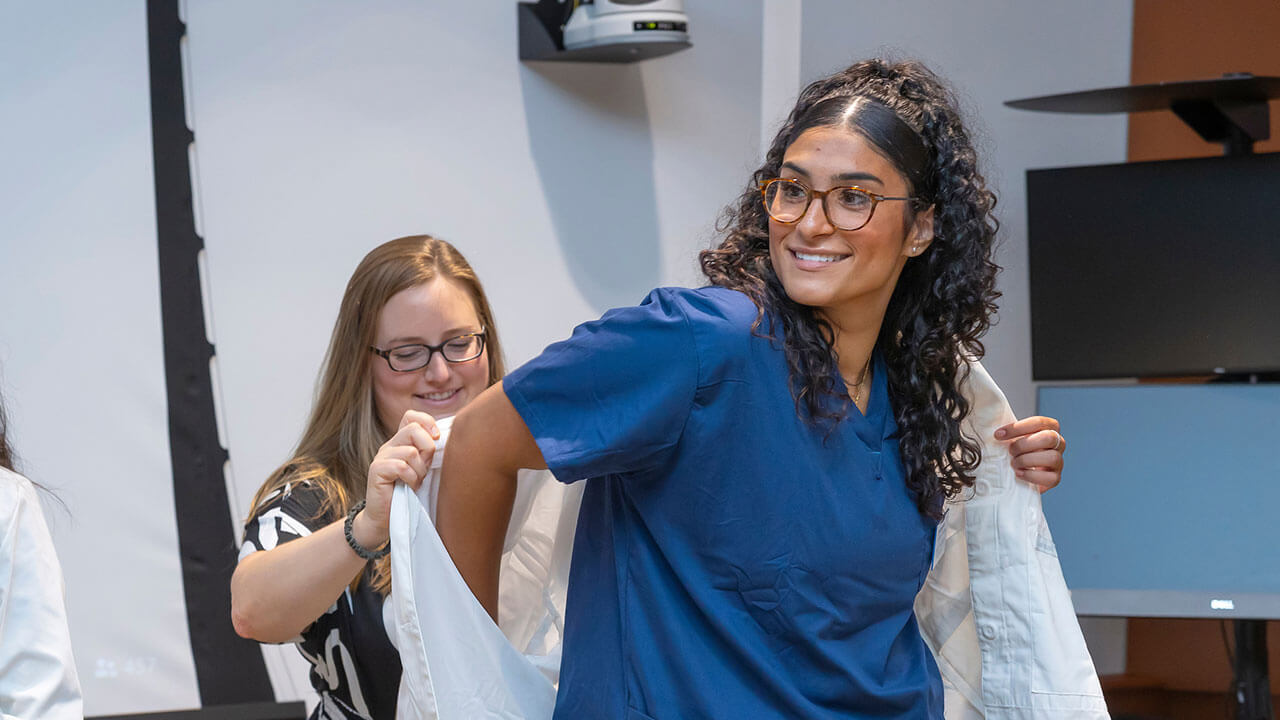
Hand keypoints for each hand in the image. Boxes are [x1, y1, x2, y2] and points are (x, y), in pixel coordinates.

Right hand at [353, 411, 439, 548]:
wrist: (385, 518)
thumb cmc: (408, 494)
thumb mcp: (422, 469)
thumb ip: (428, 453)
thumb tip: (445, 439)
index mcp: (401, 442)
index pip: (411, 416)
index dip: (426, 421)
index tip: (436, 437)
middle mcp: (390, 446)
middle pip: (413, 428)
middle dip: (427, 448)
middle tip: (425, 468)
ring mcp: (381, 457)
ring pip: (409, 451)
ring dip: (419, 470)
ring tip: (416, 482)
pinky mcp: (376, 470)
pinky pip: (401, 467)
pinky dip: (411, 479)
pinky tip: (410, 488)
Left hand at [994, 415, 1064, 492]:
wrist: (1017, 473)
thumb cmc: (1015, 450)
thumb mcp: (1013, 436)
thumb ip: (1008, 430)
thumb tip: (993, 428)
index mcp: (1049, 427)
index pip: (1039, 422)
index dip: (1017, 428)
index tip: (998, 435)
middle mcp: (1058, 443)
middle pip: (1048, 438)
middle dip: (1023, 445)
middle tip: (1010, 451)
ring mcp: (1059, 461)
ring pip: (1051, 457)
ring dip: (1027, 460)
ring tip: (1014, 463)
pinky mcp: (1055, 478)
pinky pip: (1050, 478)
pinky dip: (1031, 476)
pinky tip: (1019, 474)